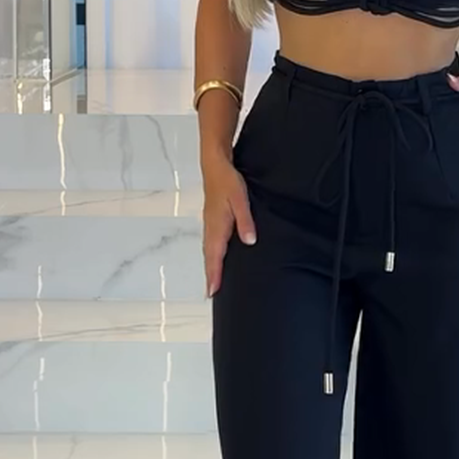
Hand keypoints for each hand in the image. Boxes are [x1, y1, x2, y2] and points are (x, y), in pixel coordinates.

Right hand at [201, 153, 255, 297]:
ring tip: (213, 282)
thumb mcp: (240, 199)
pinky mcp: (211, 219)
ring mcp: (209, 223)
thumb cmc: (227, 181)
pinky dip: (211, 254)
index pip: (215, 256)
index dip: (214, 274)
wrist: (214, 165)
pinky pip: (210, 242)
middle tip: (210, 294)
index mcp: (217, 226)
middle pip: (209, 257)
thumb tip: (249, 241)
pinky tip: (216, 258)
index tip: (212, 291)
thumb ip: (245, 221)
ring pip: (208, 250)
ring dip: (210, 266)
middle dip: (210, 275)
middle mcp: (210, 227)